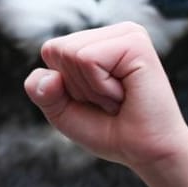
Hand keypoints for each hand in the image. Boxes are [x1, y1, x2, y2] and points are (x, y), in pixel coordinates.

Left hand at [24, 22, 187, 172]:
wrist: (145, 153)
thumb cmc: (109, 131)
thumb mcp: (62, 112)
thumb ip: (41, 91)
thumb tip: (48, 75)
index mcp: (98, 42)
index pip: (51, 50)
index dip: (63, 85)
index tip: (94, 99)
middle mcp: (113, 33)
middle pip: (59, 50)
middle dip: (78, 86)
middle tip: (109, 101)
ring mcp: (126, 33)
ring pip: (72, 53)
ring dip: (91, 88)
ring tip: (118, 97)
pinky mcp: (135, 42)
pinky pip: (88, 59)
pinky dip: (100, 86)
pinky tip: (124, 94)